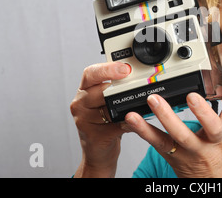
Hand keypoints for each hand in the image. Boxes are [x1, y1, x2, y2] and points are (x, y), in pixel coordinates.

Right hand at [70, 62, 130, 176]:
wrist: (99, 152)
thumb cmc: (105, 123)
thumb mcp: (108, 102)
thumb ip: (117, 89)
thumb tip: (142, 78)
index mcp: (84, 90)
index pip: (91, 73)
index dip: (108, 69)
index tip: (125, 69)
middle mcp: (80, 103)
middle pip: (100, 90)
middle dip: (120, 88)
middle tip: (135, 85)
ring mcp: (83, 120)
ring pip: (108, 109)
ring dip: (126, 108)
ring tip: (138, 105)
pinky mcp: (93, 136)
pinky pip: (115, 126)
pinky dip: (129, 123)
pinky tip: (135, 122)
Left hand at [124, 81, 221, 177]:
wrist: (215, 185)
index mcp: (217, 141)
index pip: (213, 126)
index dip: (203, 112)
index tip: (192, 96)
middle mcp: (198, 150)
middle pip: (182, 135)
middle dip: (167, 117)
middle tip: (154, 99)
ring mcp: (181, 156)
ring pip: (162, 143)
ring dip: (145, 128)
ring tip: (133, 114)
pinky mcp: (169, 159)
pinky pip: (154, 146)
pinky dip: (142, 132)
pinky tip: (130, 121)